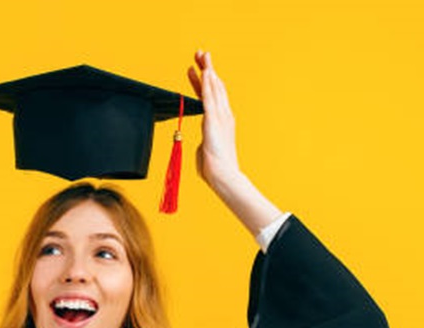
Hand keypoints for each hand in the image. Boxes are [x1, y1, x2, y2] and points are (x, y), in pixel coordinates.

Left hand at [187, 51, 240, 190]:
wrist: (223, 175)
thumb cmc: (215, 169)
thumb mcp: (207, 152)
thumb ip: (205, 145)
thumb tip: (202, 147)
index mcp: (222, 122)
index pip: (213, 97)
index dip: (206, 82)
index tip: (199, 70)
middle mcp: (224, 115)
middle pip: (215, 87)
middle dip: (207, 69)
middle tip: (200, 54)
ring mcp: (220, 116)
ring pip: (213, 87)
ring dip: (207, 69)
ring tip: (201, 55)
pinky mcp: (213, 120)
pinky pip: (209, 97)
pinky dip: (207, 83)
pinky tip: (204, 71)